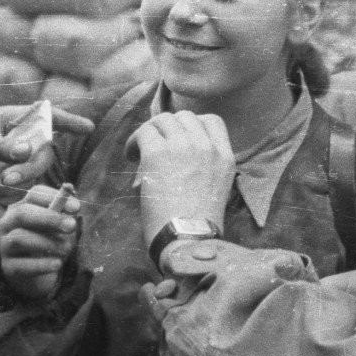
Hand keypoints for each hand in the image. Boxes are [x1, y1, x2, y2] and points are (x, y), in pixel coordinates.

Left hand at [0, 104, 93, 188]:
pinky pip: (16, 191)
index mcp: (12, 119)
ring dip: (13, 184)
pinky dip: (0, 194)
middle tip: (9, 179)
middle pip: (43, 154)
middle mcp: (18, 139)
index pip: (46, 116)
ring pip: (32, 176)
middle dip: (30, 168)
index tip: (87, 127)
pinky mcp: (7, 181)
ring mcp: (13, 161)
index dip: (68, 121)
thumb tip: (26, 151)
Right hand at [0, 186, 81, 300]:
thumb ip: (65, 218)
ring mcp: (5, 245)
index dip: (54, 198)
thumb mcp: (60, 230)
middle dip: (49, 218)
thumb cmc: (50, 245)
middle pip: (22, 213)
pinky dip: (42, 264)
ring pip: (19, 238)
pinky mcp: (8, 267)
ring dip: (47, 242)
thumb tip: (74, 207)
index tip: (76, 207)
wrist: (38, 276)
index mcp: (22, 207)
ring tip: (66, 249)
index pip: (34, 194)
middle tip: (71, 225)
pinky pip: (22, 265)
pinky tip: (57, 264)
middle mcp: (8, 223)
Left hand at [130, 111, 235, 246]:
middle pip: (185, 117)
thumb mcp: (217, 190)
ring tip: (140, 150)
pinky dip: (134, 141)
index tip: (179, 138)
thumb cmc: (197, 226)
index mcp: (225, 157)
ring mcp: (184, 147)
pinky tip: (131, 156)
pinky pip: (144, 132)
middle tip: (155, 144)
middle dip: (168, 128)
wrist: (187, 239)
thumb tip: (178, 159)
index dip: (192, 125)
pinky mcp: (159, 153)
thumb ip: (206, 167)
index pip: (212, 121)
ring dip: (150, 131)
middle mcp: (207, 147)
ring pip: (163, 119)